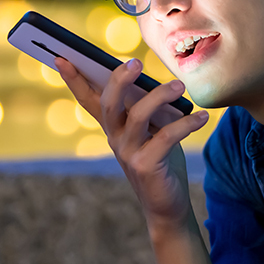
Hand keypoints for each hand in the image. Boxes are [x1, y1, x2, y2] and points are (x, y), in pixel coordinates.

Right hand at [55, 57, 209, 229]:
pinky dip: (186, 124)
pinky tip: (202, 117)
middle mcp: (115, 139)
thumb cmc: (160, 160)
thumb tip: (155, 81)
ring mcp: (128, 154)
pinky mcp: (146, 166)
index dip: (74, 79)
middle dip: (119, 80)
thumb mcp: (151, 129)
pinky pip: (166, 136)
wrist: (167, 206)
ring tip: (179, 86)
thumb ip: (148, 107)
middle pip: (109, 103)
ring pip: (137, 116)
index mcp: (113, 127)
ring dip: (159, 96)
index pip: (88, 100)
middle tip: (135, 63)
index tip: (61, 57)